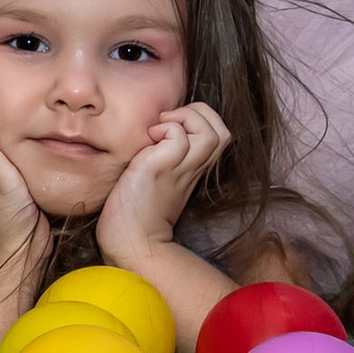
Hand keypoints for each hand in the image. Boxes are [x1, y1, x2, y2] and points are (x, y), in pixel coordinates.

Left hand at [98, 102, 230, 262]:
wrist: (130, 239)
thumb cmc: (135, 210)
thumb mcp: (156, 176)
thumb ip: (162, 156)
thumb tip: (153, 131)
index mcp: (193, 169)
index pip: (219, 135)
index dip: (200, 120)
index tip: (170, 127)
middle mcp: (193, 168)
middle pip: (223, 130)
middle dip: (199, 113)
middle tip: (168, 122)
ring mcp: (181, 169)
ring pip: (211, 131)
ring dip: (186, 119)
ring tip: (159, 129)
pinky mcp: (162, 169)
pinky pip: (178, 137)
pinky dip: (165, 130)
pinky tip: (148, 141)